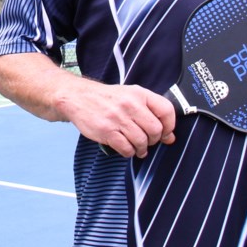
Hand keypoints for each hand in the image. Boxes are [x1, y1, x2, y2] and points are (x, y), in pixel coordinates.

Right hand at [60, 80, 176, 157]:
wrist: (77, 97)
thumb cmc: (106, 98)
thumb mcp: (130, 97)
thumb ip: (151, 113)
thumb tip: (169, 137)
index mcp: (139, 94)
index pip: (166, 110)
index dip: (169, 126)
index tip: (165, 133)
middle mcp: (130, 104)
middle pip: (155, 130)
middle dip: (154, 140)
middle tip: (147, 141)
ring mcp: (118, 118)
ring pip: (142, 141)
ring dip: (141, 149)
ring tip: (137, 147)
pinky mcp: (107, 130)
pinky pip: (126, 148)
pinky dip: (129, 152)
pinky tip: (126, 148)